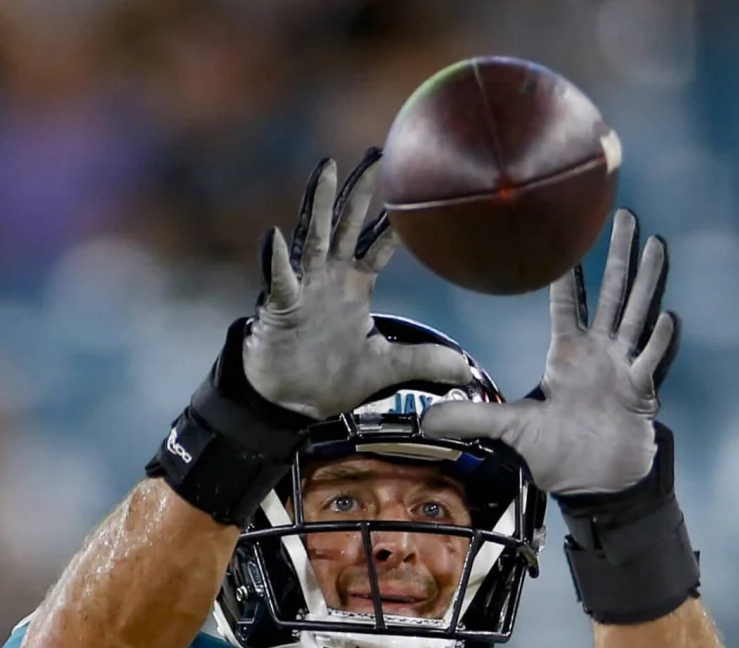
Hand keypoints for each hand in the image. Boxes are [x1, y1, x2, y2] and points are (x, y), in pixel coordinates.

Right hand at [242, 151, 469, 419]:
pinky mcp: (280, 306)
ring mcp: (303, 287)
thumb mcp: (385, 369)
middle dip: (361, 190)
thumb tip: (464, 369)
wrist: (290, 403)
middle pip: (347, 224)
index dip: (394, 222)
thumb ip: (422, 361)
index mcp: (354, 285)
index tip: (412, 188)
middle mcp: (329, 277)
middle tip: (377, 154)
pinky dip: (275, 259)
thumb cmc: (330, 378)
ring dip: (318, 203)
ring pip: (313, 236)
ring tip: (326, 167)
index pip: (378, 245)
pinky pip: (278, 278)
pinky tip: (274, 236)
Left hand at [421, 210, 680, 495]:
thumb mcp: (509, 432)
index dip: (566, 273)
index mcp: (568, 356)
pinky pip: (650, 361)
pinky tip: (667, 316)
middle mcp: (599, 354)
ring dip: (647, 281)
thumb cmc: (558, 455)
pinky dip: (658, 341)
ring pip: (638, 315)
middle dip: (619, 256)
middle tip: (626, 214)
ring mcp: (623, 369)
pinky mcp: (641, 392)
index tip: (567, 236)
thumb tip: (425, 419)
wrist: (596, 485)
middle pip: (612, 294)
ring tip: (656, 244)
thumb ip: (471, 419)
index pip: (567, 304)